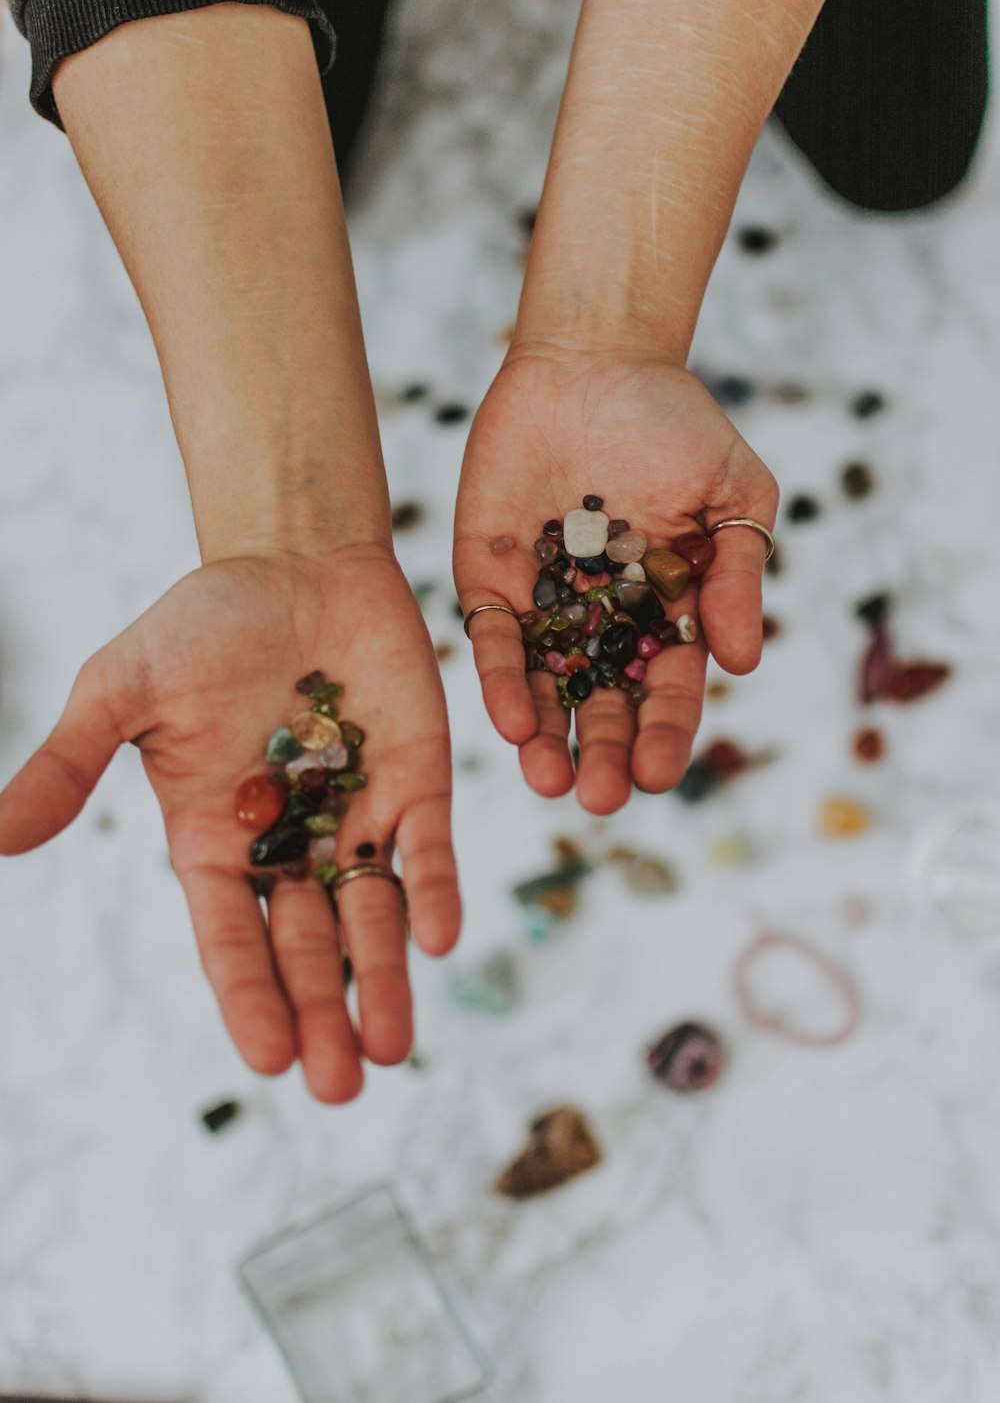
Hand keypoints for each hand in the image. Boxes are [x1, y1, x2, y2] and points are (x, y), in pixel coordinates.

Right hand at [0, 548, 459, 1101]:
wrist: (293, 562)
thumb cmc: (202, 624)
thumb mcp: (123, 691)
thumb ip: (70, 766)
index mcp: (214, 838)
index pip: (230, 935)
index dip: (248, 995)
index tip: (267, 1060)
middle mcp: (288, 843)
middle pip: (306, 944)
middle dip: (321, 1011)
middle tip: (342, 1083)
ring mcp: (355, 815)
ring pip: (371, 914)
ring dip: (383, 979)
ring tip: (392, 1048)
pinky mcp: (416, 780)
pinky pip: (426, 847)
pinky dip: (432, 889)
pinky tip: (435, 938)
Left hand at [454, 346, 778, 812]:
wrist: (591, 358)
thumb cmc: (672, 420)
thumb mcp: (730, 491)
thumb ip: (736, 573)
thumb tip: (742, 663)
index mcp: (665, 609)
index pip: (667, 687)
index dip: (665, 732)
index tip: (658, 773)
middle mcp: (601, 620)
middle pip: (602, 703)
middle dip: (602, 752)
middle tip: (599, 797)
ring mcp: (542, 604)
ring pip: (543, 689)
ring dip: (545, 738)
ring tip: (549, 781)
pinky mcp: (488, 579)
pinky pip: (493, 640)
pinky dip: (503, 679)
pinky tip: (512, 720)